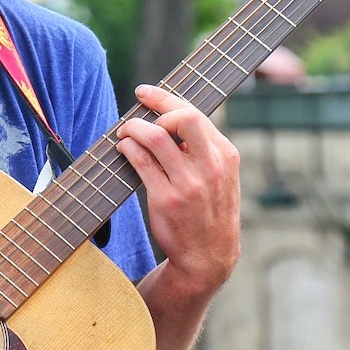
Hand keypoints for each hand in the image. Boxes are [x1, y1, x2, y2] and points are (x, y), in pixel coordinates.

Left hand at [116, 84, 240, 298]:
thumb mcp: (220, 176)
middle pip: (182, 117)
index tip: (146, 92)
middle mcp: (210, 166)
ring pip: (155, 137)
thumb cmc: (208, 210)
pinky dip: (127, 149)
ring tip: (124, 133)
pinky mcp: (167, 199)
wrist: (208, 256)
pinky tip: (124, 149)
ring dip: (132, 129)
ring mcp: (189, 184)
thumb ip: (202, 147)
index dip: (165, 99)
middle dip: (155, 108)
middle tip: (138, 115)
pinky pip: (141, 162)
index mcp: (225, 155)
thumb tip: (168, 116)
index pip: (195, 114)